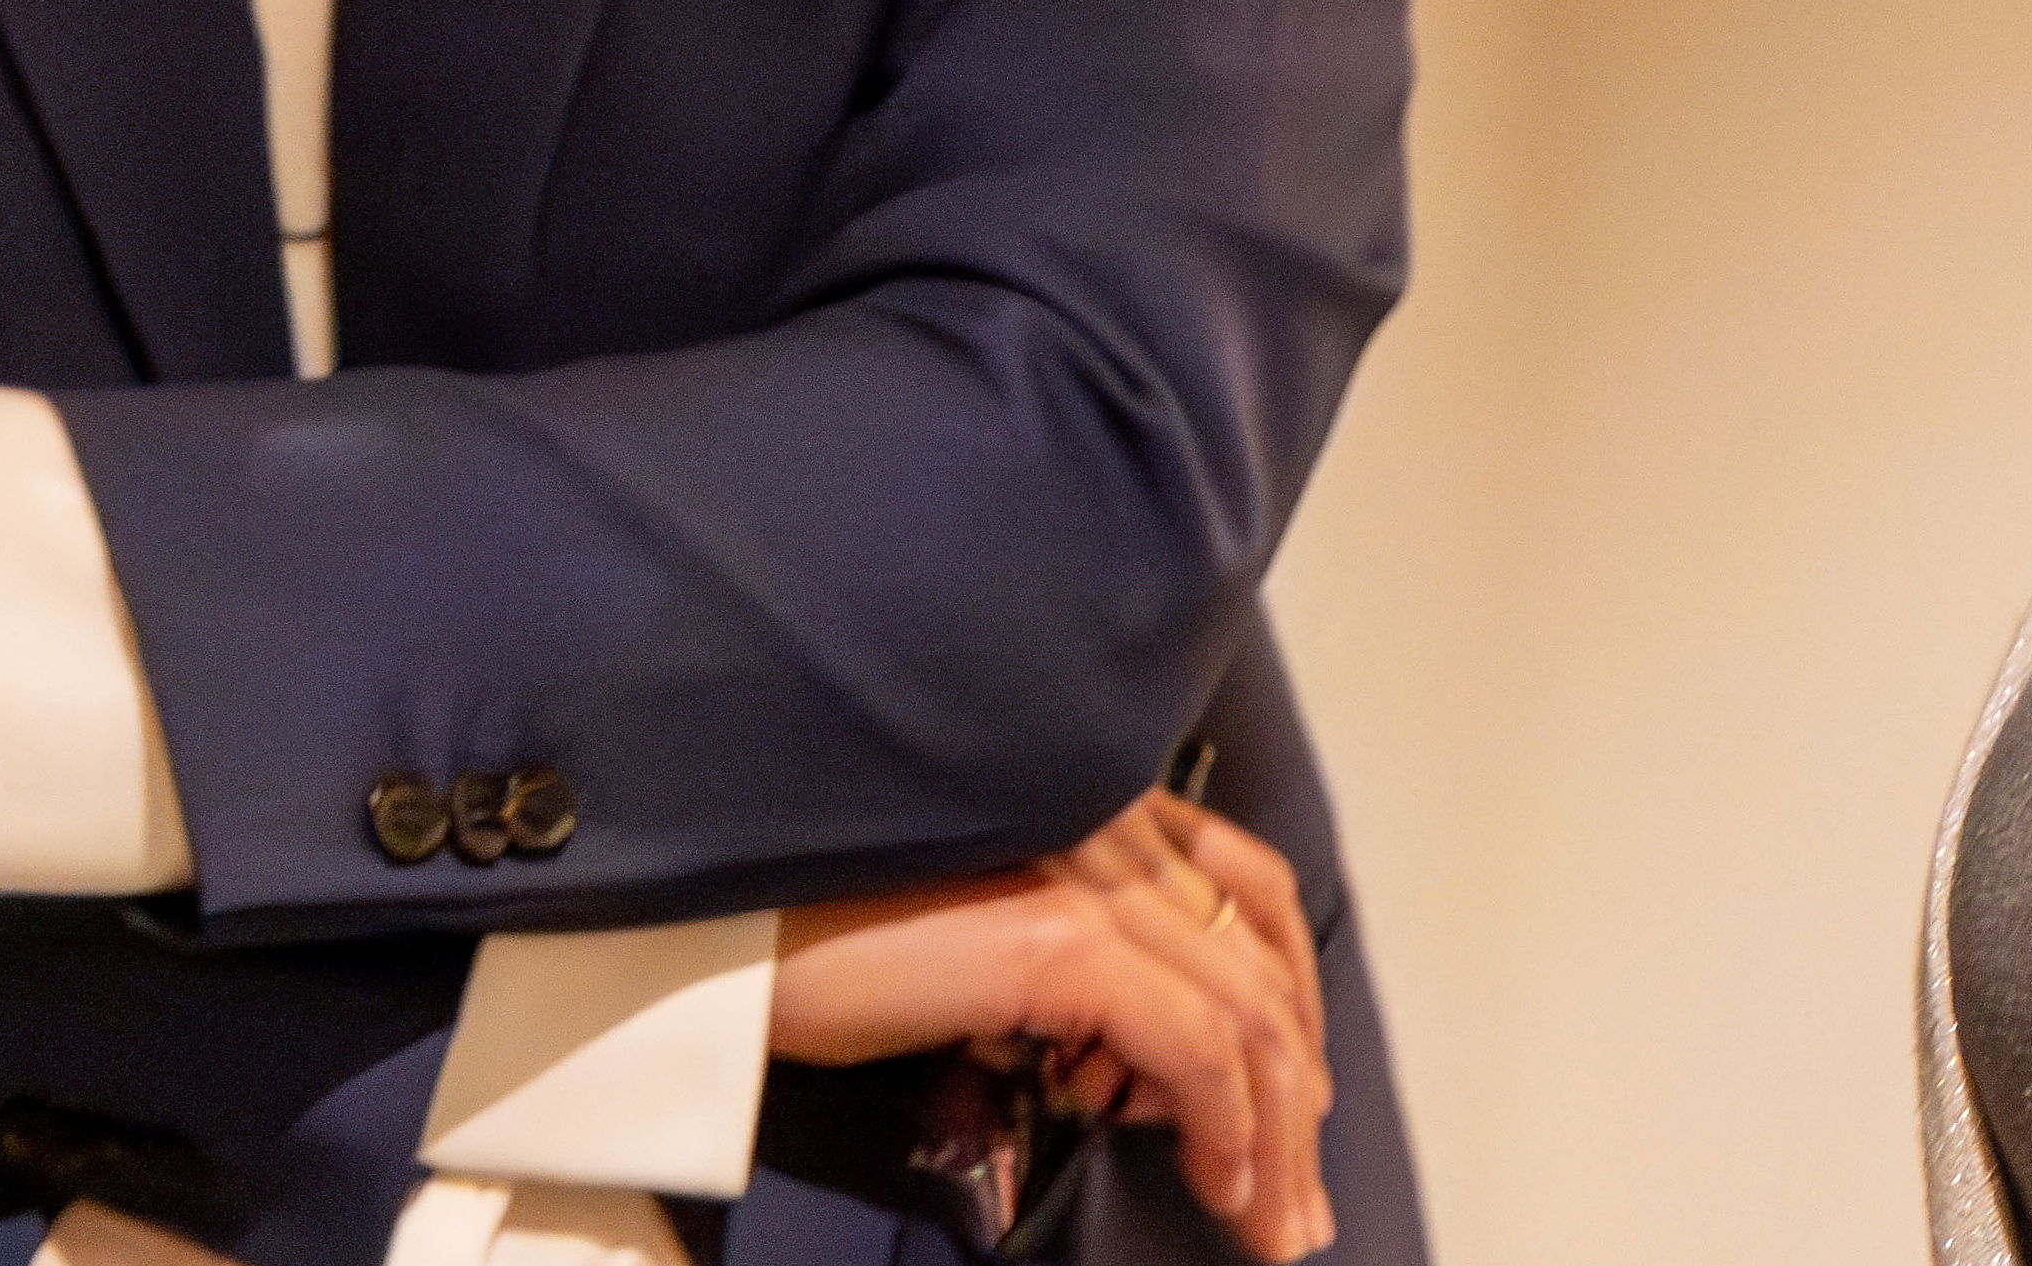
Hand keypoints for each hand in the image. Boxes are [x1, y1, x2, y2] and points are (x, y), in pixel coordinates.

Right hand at [775, 789, 1335, 1259]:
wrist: (732, 943)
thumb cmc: (831, 949)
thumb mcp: (984, 954)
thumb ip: (1075, 973)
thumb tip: (1144, 1077)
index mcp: (1101, 807)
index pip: (1250, 891)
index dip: (1293, 1002)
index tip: (1298, 1108)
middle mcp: (1113, 826)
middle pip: (1260, 963)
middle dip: (1296, 1095)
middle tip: (1299, 1210)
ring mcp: (1092, 879)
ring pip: (1243, 1015)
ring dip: (1276, 1137)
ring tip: (1272, 1230)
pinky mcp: (1062, 942)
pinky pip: (1192, 1045)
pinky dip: (1223, 1122)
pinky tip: (1221, 1183)